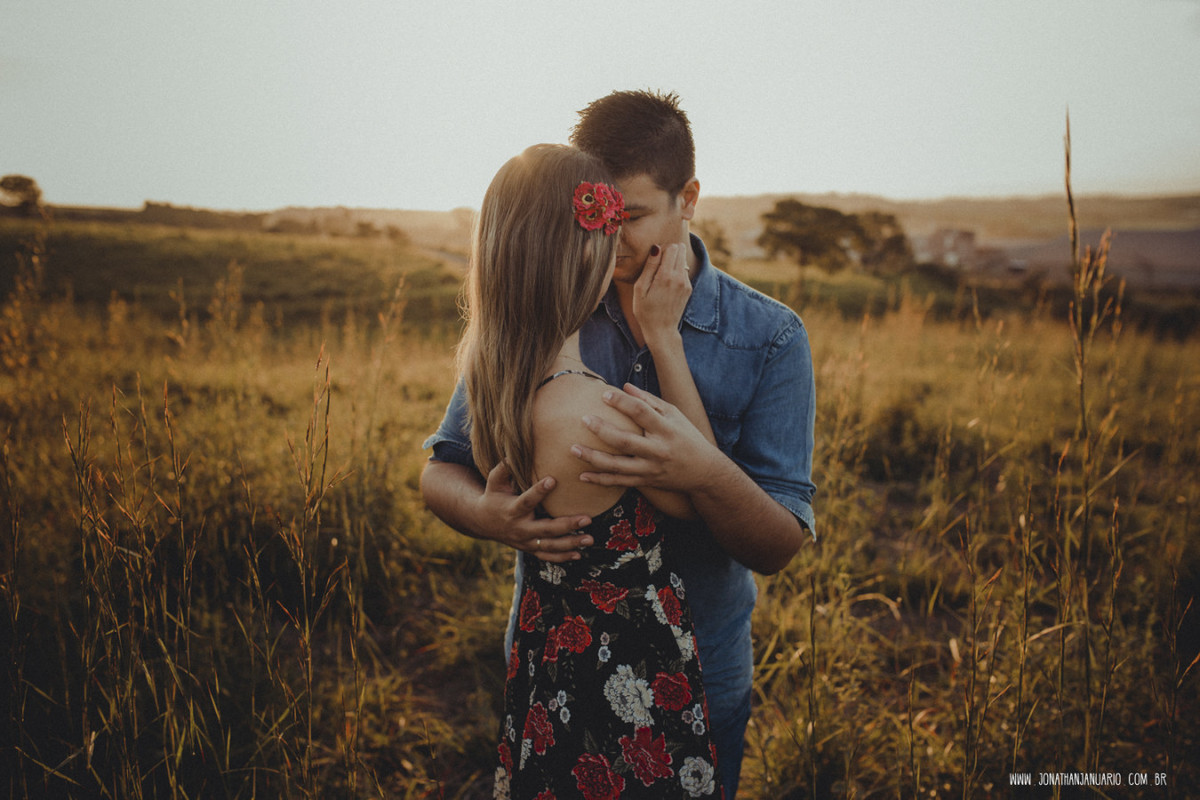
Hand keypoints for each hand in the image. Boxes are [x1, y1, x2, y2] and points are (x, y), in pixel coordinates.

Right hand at [476, 461, 593, 562]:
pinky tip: (579, 554)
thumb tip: (512, 452)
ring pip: (550, 546)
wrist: (483, 523)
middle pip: (545, 529)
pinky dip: (563, 557)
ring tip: (590, 538)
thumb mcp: (494, 482)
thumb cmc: (493, 496)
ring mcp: (525, 541)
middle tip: (587, 518)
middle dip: (567, 525)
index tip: (552, 479)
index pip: (526, 500)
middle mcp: (520, 528)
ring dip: (571, 543)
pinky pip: (547, 556)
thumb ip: (503, 469)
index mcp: (512, 509)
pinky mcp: (530, 548)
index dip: (538, 491)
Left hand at [571, 384, 721, 492]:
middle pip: (625, 441)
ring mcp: (651, 468)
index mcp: (666, 429)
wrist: (704, 472)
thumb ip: (649, 401)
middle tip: (583, 419)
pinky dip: (600, 480)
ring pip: (618, 466)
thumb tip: (624, 387)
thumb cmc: (688, 437)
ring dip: (594, 458)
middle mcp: (657, 450)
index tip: (604, 394)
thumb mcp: (674, 414)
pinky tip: (582, 475)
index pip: (642, 413)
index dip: (622, 402)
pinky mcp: (646, 481)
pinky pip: (620, 482)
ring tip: (573, 449)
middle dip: (602, 431)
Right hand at [632, 243, 689, 348]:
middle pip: (680, 250)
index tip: (653, 260)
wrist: (661, 330)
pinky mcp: (689, 289)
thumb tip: (656, 248)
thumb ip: (649, 266)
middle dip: (669, 252)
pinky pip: (684, 272)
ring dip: (673, 263)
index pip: (671, 247)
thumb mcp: (640, 289)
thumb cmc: (645, 311)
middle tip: (657, 266)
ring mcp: (686, 283)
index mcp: (666, 276)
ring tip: (661, 277)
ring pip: (683, 260)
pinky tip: (666, 285)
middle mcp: (679, 277)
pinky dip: (676, 273)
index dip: (661, 249)